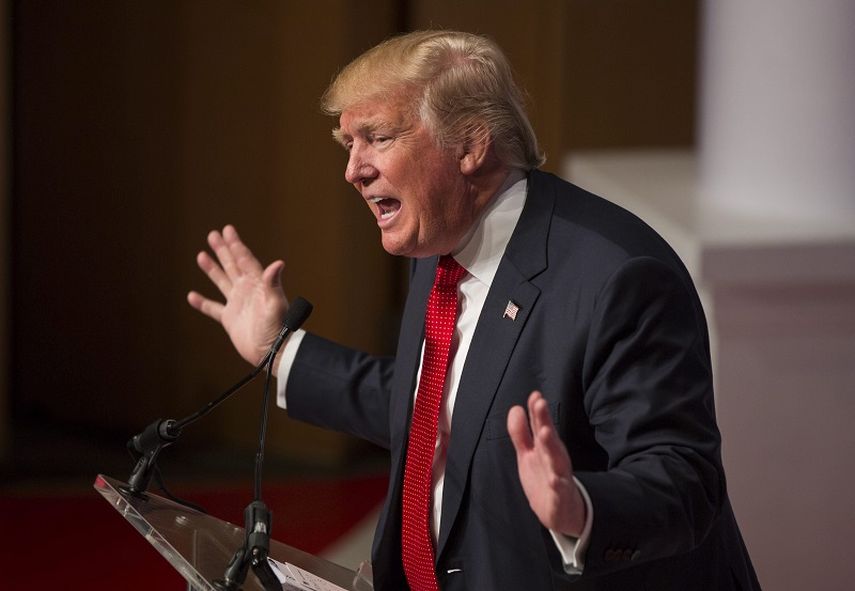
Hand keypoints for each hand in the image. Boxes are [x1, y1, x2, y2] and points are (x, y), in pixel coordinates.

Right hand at [187, 225, 288, 367]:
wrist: (272, 352)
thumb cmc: (278, 328)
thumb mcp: (276, 304)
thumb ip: (273, 284)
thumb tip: (279, 263)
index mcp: (258, 284)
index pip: (245, 259)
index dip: (236, 245)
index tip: (227, 230)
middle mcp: (247, 291)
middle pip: (232, 265)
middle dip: (223, 250)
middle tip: (213, 234)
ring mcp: (238, 304)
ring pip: (222, 282)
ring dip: (212, 269)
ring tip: (201, 255)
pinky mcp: (230, 319)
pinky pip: (213, 308)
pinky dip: (202, 303)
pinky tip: (192, 296)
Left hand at [507, 391, 586, 536]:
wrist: (562, 513)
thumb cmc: (545, 478)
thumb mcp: (529, 454)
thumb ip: (522, 432)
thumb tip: (515, 408)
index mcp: (546, 448)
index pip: (541, 425)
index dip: (537, 410)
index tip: (534, 395)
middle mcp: (554, 459)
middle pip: (549, 437)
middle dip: (544, 420)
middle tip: (540, 403)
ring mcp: (558, 477)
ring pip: (556, 460)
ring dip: (551, 446)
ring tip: (545, 432)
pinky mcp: (560, 497)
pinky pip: (559, 490)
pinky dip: (557, 484)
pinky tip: (554, 478)